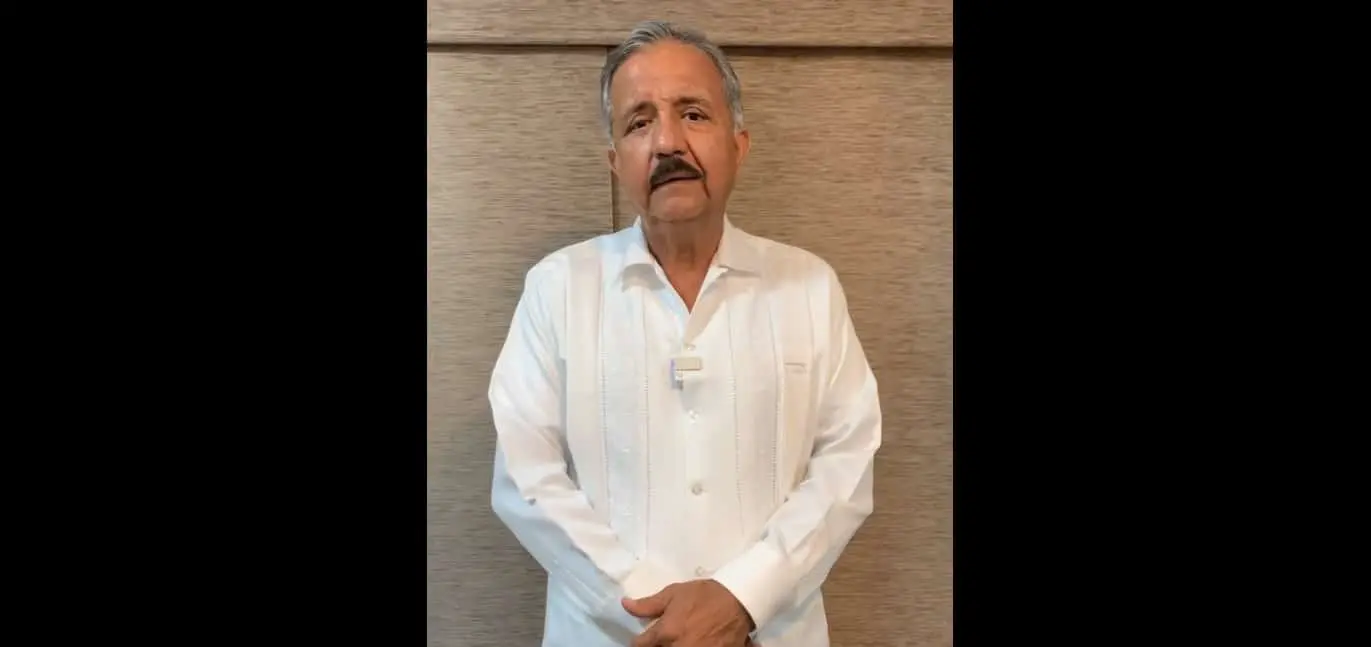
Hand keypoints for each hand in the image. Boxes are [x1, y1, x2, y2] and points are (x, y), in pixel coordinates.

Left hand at [623, 579, 753, 645]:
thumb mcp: (674, 594)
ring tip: (679, 640)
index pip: (640, 645)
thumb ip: (648, 604)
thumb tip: (625, 605)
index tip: (644, 639)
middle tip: (665, 639)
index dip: (639, 642)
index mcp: (666, 632)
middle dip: (657, 646)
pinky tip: (695, 642)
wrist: (737, 600)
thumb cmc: (703, 595)